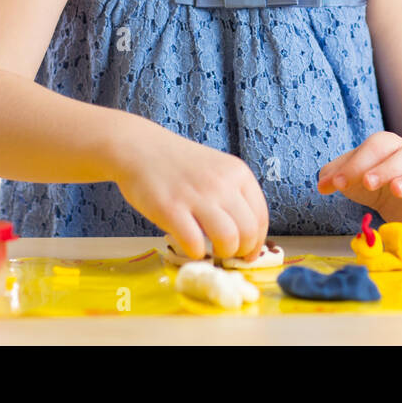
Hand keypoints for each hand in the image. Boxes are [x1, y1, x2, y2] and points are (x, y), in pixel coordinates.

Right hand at [114, 121, 268, 262]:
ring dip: (222, 253)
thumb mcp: (217, 170)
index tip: (248, 253)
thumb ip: (232, 195)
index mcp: (238, 172)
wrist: (140, 148)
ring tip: (211, 251)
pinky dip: (196, 252)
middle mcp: (222, 183)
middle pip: (248, 232)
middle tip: (228, 254)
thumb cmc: (179, 164)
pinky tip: (190, 246)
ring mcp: (197, 195)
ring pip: (227, 239)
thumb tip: (246, 236)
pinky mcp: (171, 209)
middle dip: (241, 251)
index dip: (257, 242)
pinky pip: (195, 244)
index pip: (261, 217)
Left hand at [317, 131, 401, 226]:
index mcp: (386, 147)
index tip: (338, 182)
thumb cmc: (380, 180)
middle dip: (382, 169)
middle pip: (399, 156)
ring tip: (396, 189)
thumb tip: (322, 182)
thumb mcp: (356, 177)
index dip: (355, 163)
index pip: (373, 148)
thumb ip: (337, 175)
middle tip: (367, 183)